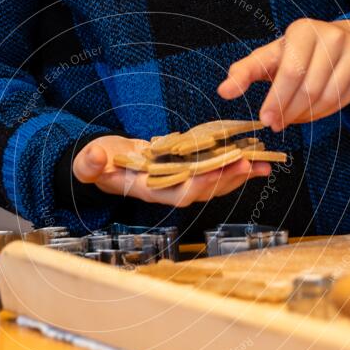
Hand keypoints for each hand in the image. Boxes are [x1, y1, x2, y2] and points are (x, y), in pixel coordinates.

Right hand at [72, 135, 271, 207]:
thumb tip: (96, 157)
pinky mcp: (186, 170)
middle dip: (227, 178)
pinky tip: (251, 157)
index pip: (177, 192)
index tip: (215, 173)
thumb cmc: (96, 164)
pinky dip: (232, 165)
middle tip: (250, 164)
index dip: (198, 184)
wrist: (104, 162)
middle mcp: (168, 189)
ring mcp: (179, 181)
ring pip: (213, 182)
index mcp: (148, 190)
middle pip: (204, 189)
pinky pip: (213, 170)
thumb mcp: (88, 163)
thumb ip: (90, 163)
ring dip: (237, 174)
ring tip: (261, 164)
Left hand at [217, 18, 349, 130]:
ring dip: (303, 116)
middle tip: (274, 124)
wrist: (342, 43)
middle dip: (287, 111)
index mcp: (302, 30)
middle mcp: (331, 36)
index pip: (290, 71)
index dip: (276, 99)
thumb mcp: (269, 57)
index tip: (264, 119)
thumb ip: (245, 72)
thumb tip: (223, 92)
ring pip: (325, 98)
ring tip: (289, 118)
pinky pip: (341, 102)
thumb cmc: (296, 53)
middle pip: (308, 88)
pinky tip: (308, 113)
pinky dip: (321, 114)